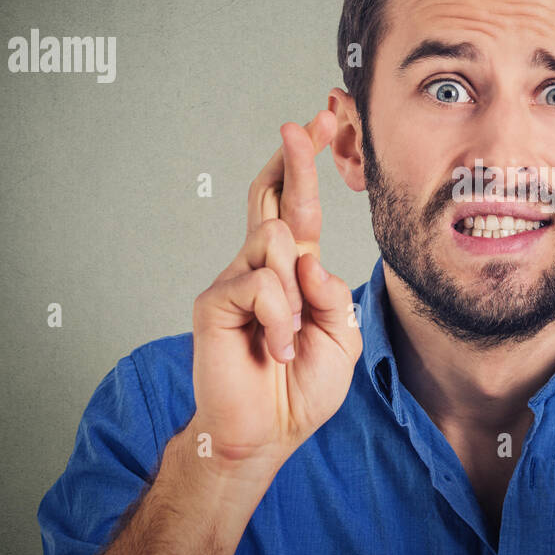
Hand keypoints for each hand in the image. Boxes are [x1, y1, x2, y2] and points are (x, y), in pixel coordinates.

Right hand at [190, 110, 362, 483]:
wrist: (266, 432)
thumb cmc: (300, 387)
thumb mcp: (339, 338)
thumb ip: (331, 295)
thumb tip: (308, 260)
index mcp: (294, 273)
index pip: (298, 209)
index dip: (306, 167)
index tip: (320, 123)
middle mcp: (262, 268)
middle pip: (274, 198)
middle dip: (294, 158)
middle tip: (304, 122)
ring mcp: (235, 281)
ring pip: (275, 240)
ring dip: (294, 293)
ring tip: (289, 338)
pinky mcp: (215, 302)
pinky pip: (261, 284)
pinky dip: (279, 319)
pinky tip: (275, 348)